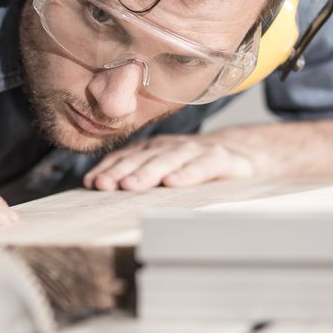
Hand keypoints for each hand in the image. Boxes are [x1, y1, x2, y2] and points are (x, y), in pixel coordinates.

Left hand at [83, 133, 255, 191]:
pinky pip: (202, 166)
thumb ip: (134, 174)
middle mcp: (170, 146)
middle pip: (141, 159)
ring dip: (147, 173)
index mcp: (153, 149)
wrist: (241, 154)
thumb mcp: (163, 169)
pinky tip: (173, 183)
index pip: (125, 158)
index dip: (107, 169)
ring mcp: (194, 150)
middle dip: (120, 172)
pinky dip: (187, 174)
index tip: (91, 183)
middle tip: (103, 185)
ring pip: (167, 160)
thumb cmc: (192, 166)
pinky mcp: (219, 158)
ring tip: (131, 186)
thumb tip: (94, 185)